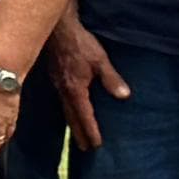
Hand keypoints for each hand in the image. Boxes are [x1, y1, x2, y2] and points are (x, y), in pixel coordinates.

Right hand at [48, 16, 122, 149]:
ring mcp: (57, 84)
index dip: (91, 131)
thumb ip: (111, 79)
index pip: (84, 116)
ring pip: (65, 110)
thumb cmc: (80, 44)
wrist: (57, 30)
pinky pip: (61, 100)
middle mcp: (64, 91)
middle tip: (84, 149)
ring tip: (76, 134)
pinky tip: (69, 109)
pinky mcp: (55, 77)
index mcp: (75, 90)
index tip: (96, 145)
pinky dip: (66, 110)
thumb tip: (124, 96)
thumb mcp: (100, 60)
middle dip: (79, 134)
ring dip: (72, 124)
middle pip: (72, 118)